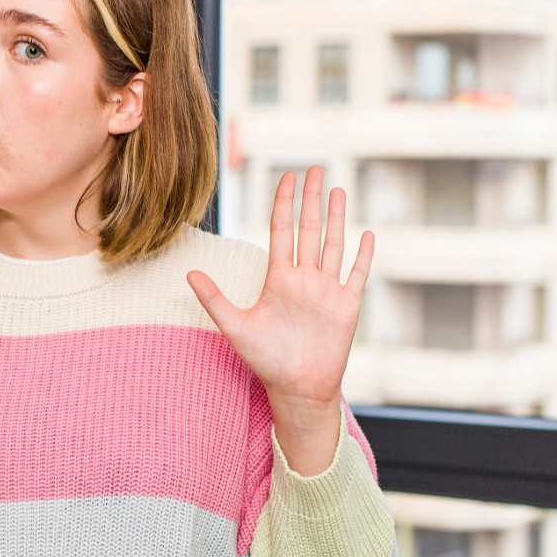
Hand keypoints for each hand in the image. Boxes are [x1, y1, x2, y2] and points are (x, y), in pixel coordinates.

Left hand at [187, 166, 371, 474]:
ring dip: (336, 217)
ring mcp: (327, 290)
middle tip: (312, 168)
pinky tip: (367, 233)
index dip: (283, 203)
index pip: (281, 231)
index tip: (284, 177)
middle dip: (310, 199)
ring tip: (337, 188)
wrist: (297, 388)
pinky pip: (357, 274)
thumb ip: (214, 299)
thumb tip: (189, 274)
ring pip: (333, 244)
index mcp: (278, 278)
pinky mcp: (347, 306)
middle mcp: (304, 278)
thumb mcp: (235, 326)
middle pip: (309, 229)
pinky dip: (363, 255)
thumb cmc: (266, 360)